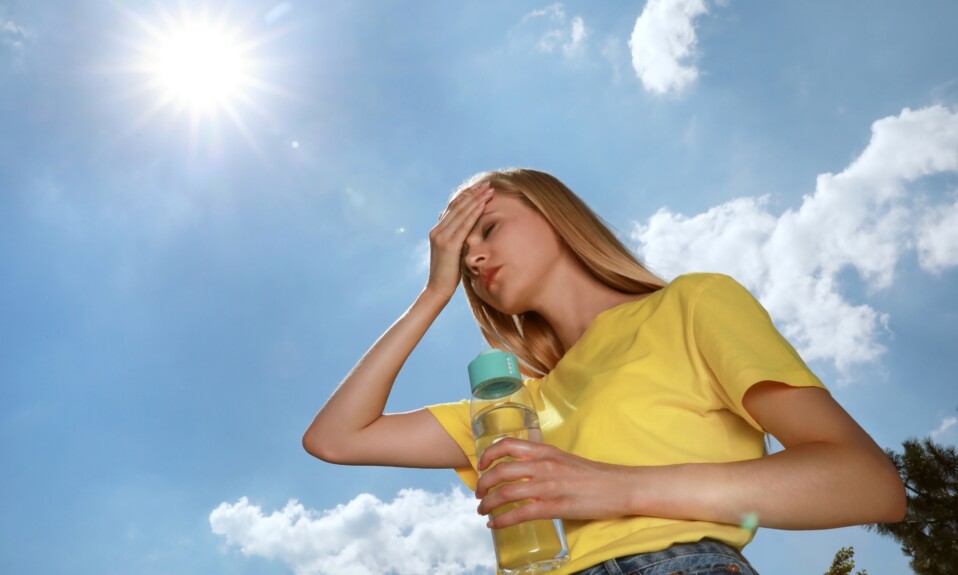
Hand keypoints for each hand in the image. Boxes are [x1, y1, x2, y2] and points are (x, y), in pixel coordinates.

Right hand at [425, 181, 493, 299]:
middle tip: (487, 184)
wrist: (438, 289)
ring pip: (461, 213)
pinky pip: (464, 226)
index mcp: (437, 230)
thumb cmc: (447, 273)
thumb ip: (453, 238)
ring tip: (489, 191)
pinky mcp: (448, 245)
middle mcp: (437, 230)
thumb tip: (458, 229)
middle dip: (473, 194)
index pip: (453, 207)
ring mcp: (441, 237)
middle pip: (457, 206)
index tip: (479, 188)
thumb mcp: (450, 251)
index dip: (466, 196)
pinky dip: (474, 214)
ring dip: (476, 200)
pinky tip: (483, 205)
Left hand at [475, 438, 634, 528]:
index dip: (488, 455)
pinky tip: (494, 524)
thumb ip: (542, 461)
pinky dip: (502, 520)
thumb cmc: (593, 474)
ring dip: (487, 504)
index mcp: (545, 451)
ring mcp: (547, 487)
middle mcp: (543, 465)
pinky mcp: (554, 507)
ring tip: (482, 510)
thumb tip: (523, 471)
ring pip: (505, 494)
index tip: (481, 465)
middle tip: (478, 493)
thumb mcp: (563, 458)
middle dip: (482, 484)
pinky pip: (519, 514)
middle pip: (500, 471)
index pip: (507, 445)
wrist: (619, 486)